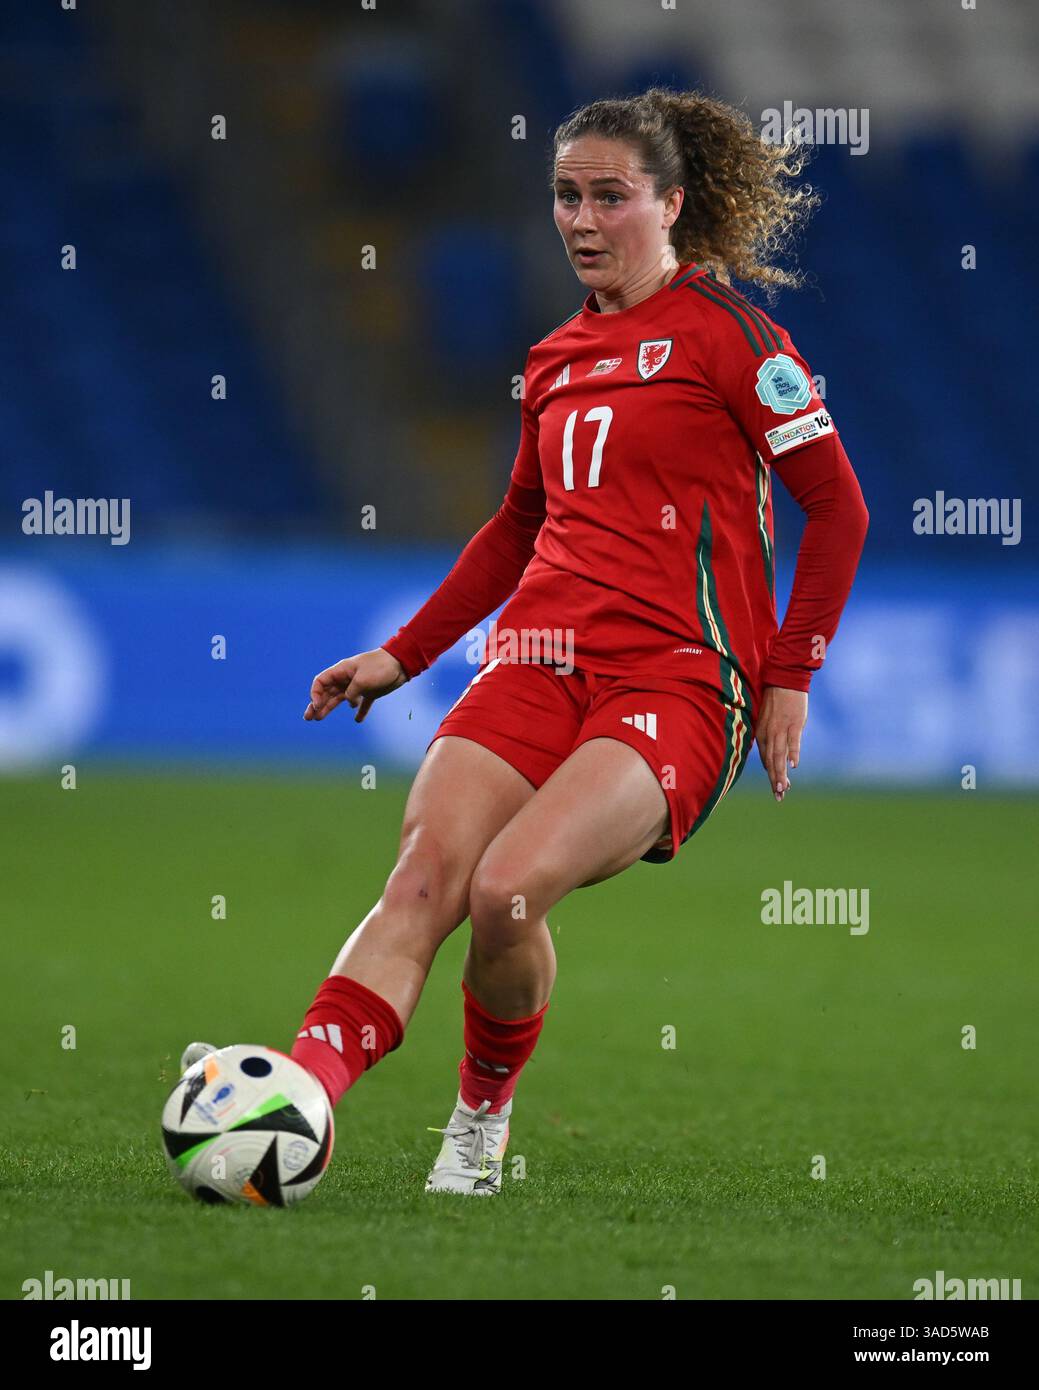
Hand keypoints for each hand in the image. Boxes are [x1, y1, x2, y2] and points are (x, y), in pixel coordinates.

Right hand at [304, 648, 406, 723]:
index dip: (315, 694)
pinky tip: (358, 720)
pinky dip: (359, 711)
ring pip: (339, 698)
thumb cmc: (380, 667)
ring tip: (319, 719)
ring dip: (329, 708)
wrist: (401, 663)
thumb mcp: (363, 680)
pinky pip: (361, 703)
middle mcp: (347, 678)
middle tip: (308, 718)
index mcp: (342, 671)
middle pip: (326, 692)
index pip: (321, 681)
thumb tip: (350, 703)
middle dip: (316, 704)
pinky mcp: (370, 691)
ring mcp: (358, 685)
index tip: (316, 705)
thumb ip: (352, 692)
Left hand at [755, 686, 806, 801]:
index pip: (766, 759)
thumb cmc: (775, 699)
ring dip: (781, 772)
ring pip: (780, 755)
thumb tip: (774, 753)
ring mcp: (781, 729)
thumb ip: (768, 736)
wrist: (783, 679)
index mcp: (762, 733)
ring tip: (784, 788)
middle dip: (775, 780)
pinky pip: (793, 741)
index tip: (777, 789)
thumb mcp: (767, 719)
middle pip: (771, 761)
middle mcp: (769, 733)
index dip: (772, 775)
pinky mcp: (794, 723)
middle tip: (779, 796)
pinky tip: (794, 765)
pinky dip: (793, 753)